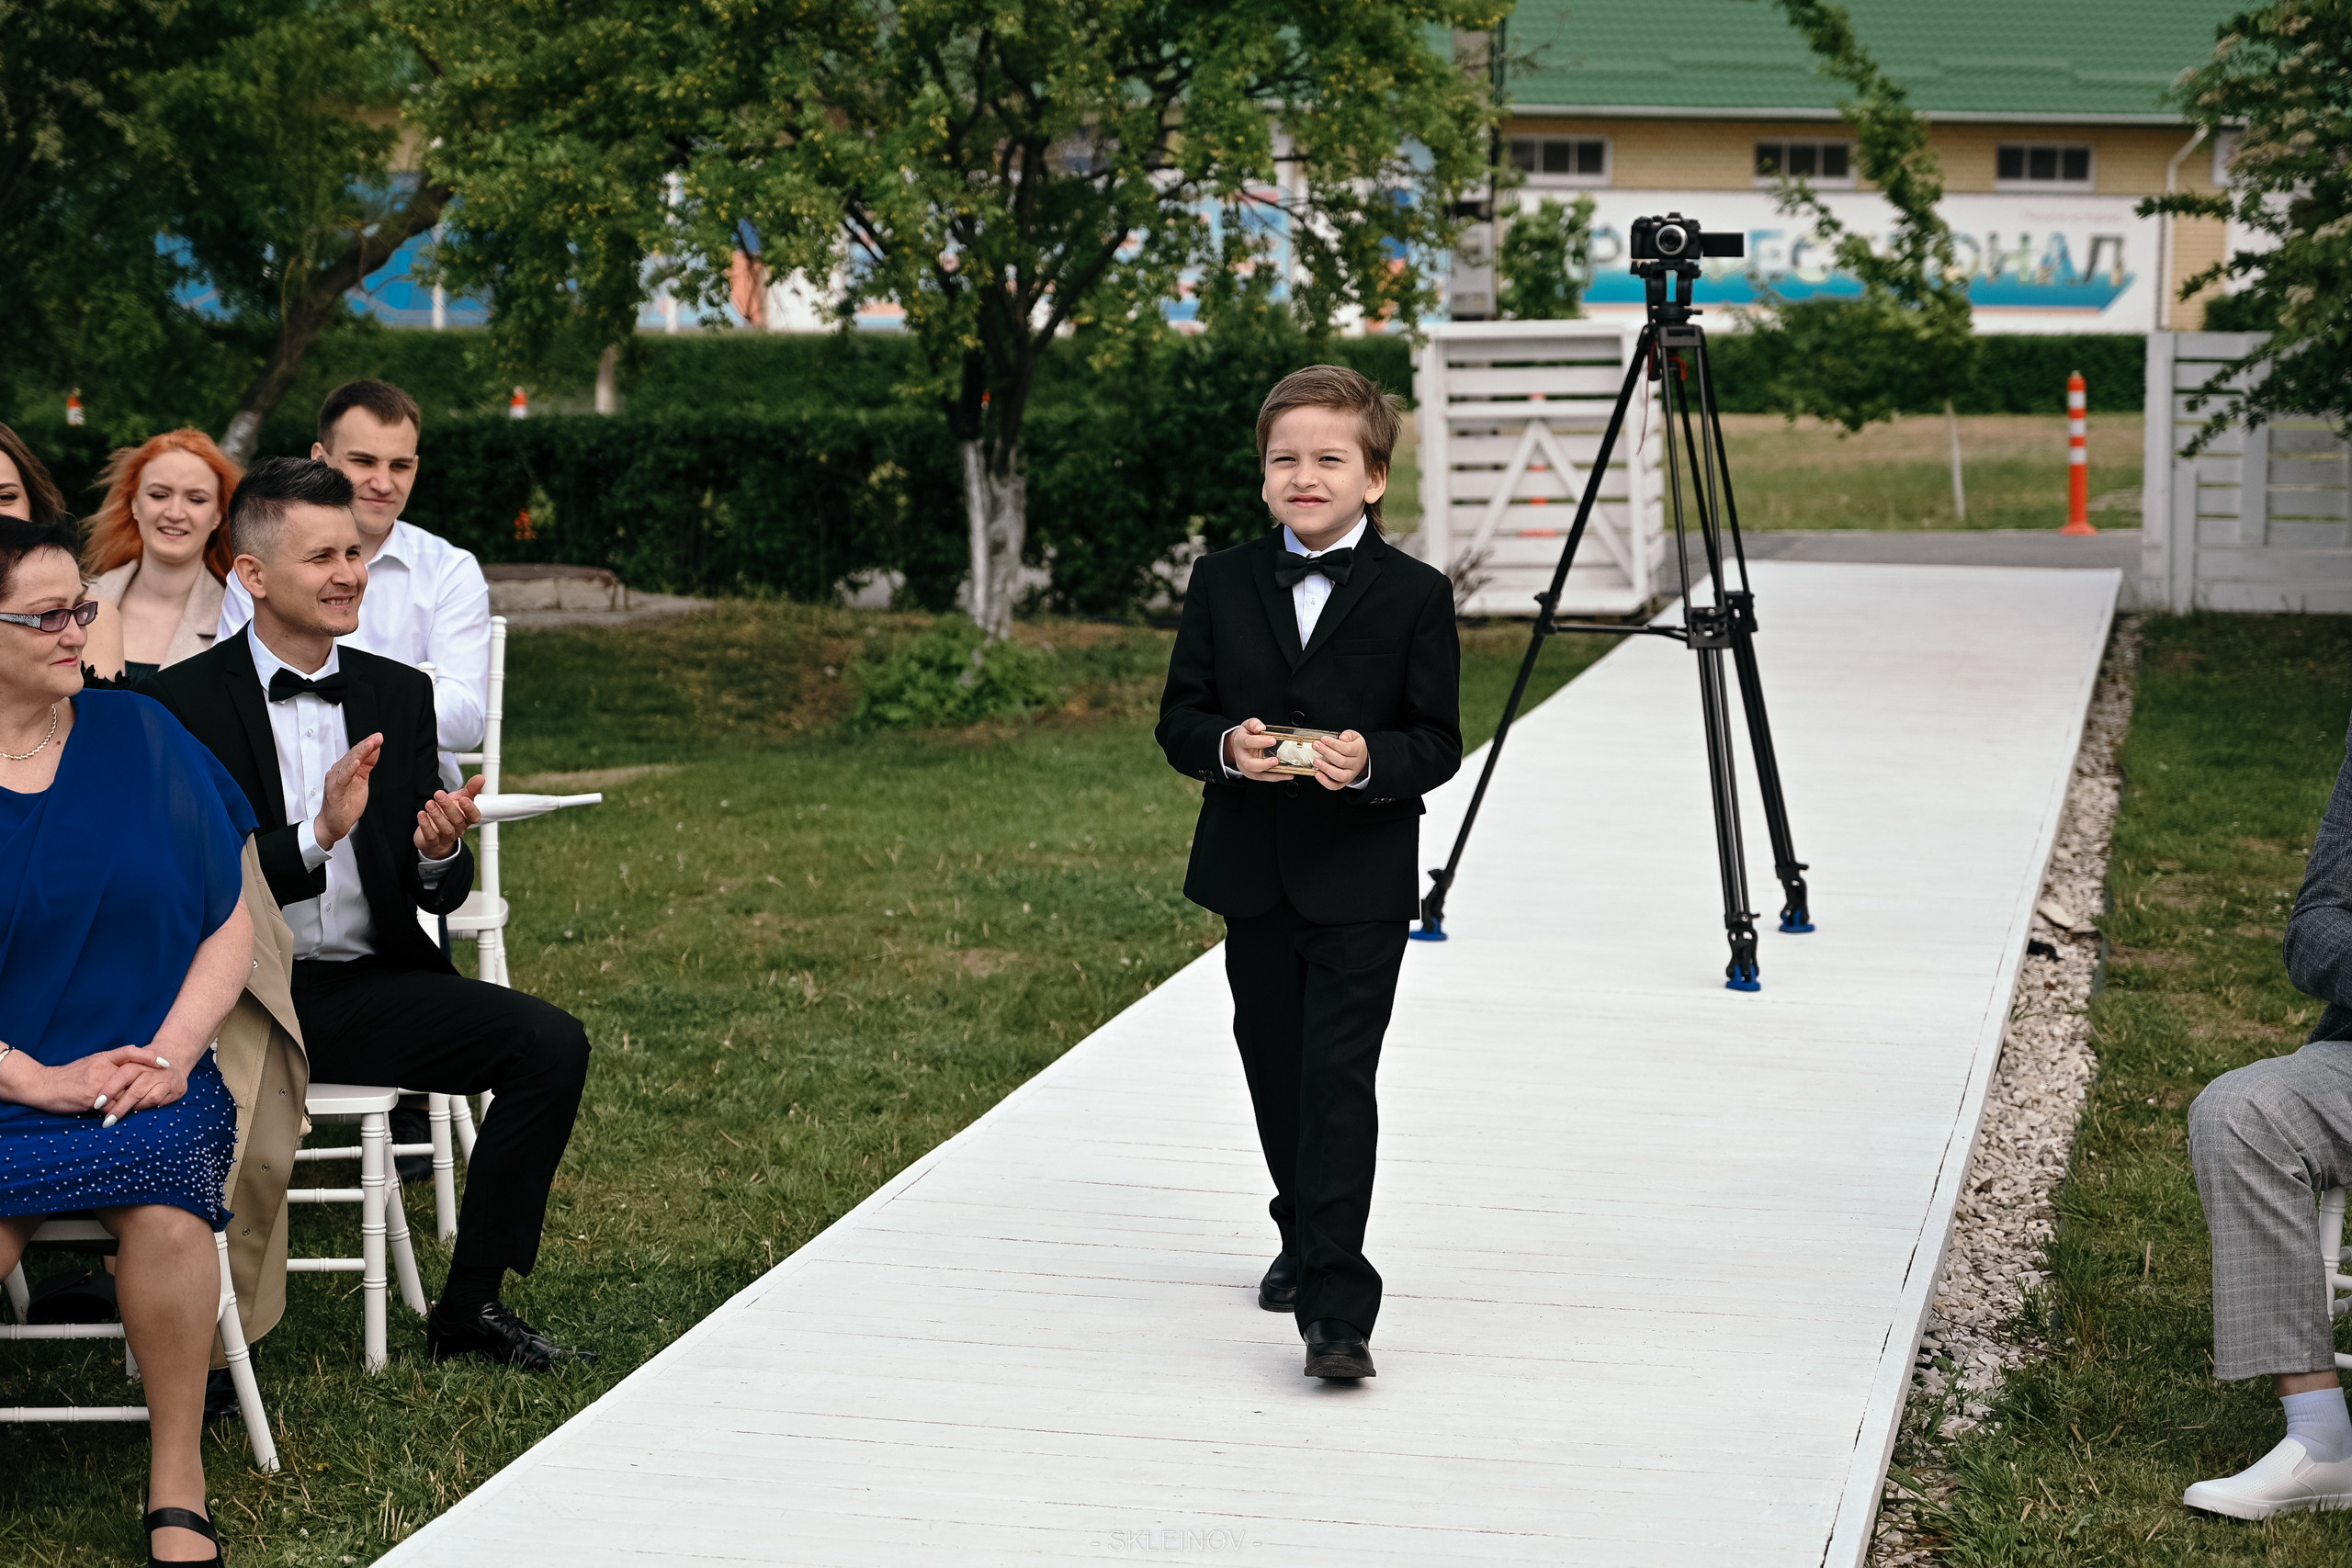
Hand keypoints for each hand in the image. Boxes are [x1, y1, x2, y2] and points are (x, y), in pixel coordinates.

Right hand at [0, 1045, 175, 1117]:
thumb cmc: (69, 1076)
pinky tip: (126, 1116)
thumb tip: (131, 1069)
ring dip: (135, 1101)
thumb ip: (109, 1065)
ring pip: (125, 1093)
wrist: (43, 1085)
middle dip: (148, 1083)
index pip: (130, 1052)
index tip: (165, 1063)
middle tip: (165, 1088)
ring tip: (150, 1105)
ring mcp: (98, 1083)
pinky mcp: (92, 1098)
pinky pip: (112, 1106)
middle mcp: (103, 1068)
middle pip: (133, 1075)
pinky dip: (120, 1111)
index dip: (149, 1056)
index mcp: (103, 1058)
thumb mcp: (90, 1063)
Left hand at [96, 1052, 191, 1124]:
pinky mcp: (176, 1089)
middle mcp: (154, 1070)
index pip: (123, 1075)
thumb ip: (115, 1073)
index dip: (110, 1089)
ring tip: (119, 1119)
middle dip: (120, 1106)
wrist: (175, 1056)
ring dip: (133, 1110)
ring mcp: (166, 1079)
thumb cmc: (145, 1064)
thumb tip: (96, 1093)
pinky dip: (147, 1108)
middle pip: (136, 1090)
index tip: (97, 1104)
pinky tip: (137, 1114)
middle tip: (107, 1120)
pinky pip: (160, 1102)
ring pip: (148, 1098)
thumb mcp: (130, 1059)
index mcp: (139, 1062)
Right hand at [315, 733, 382, 850]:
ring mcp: (335, 781)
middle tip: (377, 737)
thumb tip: (375, 749)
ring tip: (369, 745)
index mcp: (345, 769)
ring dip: (359, 753)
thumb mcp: (362, 780)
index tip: (379, 736)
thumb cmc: (346, 803)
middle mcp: (338, 772)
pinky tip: (356, 763)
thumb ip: (367, 765)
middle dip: (366, 745)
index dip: (368, 744)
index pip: (357, 753)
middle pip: (353, 755)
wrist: (334, 823)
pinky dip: (349, 770)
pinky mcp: (334, 792)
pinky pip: (342, 779)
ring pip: (348, 764)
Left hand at [414, 774, 485, 859]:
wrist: (435, 835)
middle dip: (448, 806)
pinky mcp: (432, 842)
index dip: (470, 809)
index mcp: (467, 819)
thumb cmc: (449, 814)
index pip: (474, 816)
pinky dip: (426, 825)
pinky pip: (431, 836)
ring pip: (445, 828)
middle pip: (457, 820)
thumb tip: (481, 777)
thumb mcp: (459, 800)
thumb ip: (470, 789)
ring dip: (437, 815)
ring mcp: (446, 837)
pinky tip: (421, 814)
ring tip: (429, 803)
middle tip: (438, 794)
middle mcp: (458, 829)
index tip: (463, 799)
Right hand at [1224, 718, 1286, 782]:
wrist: (1236, 745)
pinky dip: (1275, 777)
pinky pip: (1263, 778)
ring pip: (1256, 774)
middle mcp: (1241, 756)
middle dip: (1263, 764)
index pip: (1248, 742)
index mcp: (1240, 742)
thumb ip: (1254, 724)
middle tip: (1276, 760)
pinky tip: (1286, 775)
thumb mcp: (1248, 725)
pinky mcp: (1251, 773)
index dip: (1260, 742)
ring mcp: (1245, 767)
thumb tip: (1261, 728)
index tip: (1273, 740)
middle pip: (1249, 763)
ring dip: (1272, 775)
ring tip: (1286, 772)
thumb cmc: (1245, 735)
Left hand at [1310, 729, 1367, 790]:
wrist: (1362, 760)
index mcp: (1358, 751)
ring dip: (1326, 768)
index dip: (1334, 744)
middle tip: (1316, 746)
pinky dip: (1326, 782)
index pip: (1347, 748)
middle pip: (1341, 761)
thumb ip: (1348, 735)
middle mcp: (1355, 764)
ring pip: (1340, 775)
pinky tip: (1317, 774)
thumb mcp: (1355, 737)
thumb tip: (1342, 738)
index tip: (1323, 739)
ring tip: (1316, 761)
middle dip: (1326, 753)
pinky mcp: (1343, 782)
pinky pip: (1335, 786)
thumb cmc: (1355, 747)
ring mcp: (1350, 775)